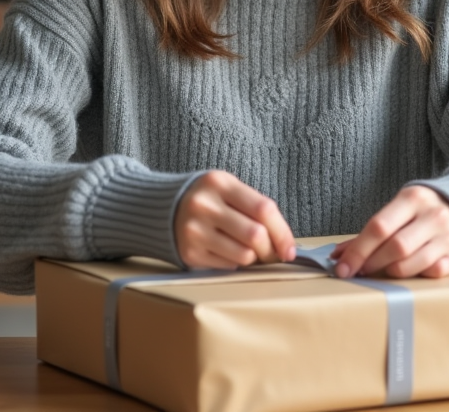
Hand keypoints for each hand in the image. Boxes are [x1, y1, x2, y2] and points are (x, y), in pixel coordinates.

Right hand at [174, 170, 296, 269]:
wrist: (158, 207)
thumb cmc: (206, 199)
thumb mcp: (226, 189)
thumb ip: (254, 207)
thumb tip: (285, 243)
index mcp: (219, 183)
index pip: (263, 209)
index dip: (283, 232)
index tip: (290, 249)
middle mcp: (204, 205)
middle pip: (255, 235)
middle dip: (271, 250)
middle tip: (273, 255)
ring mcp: (194, 230)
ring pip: (243, 255)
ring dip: (253, 258)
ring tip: (248, 252)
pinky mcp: (189, 253)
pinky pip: (227, 266)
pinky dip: (235, 263)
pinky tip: (227, 252)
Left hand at [331, 185, 448, 279]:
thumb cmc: (418, 214)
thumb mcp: (396, 212)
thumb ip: (369, 233)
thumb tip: (338, 255)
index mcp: (413, 198)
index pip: (379, 227)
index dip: (358, 250)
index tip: (343, 267)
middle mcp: (433, 215)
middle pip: (396, 246)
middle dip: (372, 263)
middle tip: (360, 272)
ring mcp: (448, 235)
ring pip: (413, 262)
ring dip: (391, 272)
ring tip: (382, 272)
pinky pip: (434, 272)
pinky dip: (418, 275)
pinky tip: (410, 273)